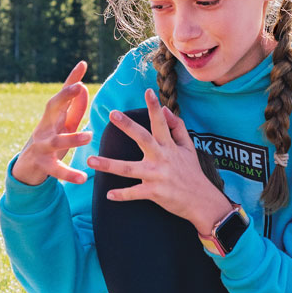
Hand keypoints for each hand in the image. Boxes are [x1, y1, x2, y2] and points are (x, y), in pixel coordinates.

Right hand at [10, 61, 91, 186]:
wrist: (26, 168)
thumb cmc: (49, 141)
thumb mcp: (62, 125)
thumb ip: (74, 108)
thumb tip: (84, 88)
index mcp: (53, 116)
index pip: (62, 95)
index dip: (72, 79)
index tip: (83, 64)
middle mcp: (45, 127)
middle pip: (52, 108)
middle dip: (64, 96)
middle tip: (78, 87)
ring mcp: (42, 146)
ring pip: (56, 140)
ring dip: (73, 138)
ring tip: (89, 136)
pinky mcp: (43, 165)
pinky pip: (57, 170)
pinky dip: (69, 174)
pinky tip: (83, 178)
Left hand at [88, 90, 233, 232]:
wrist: (201, 201)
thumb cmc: (191, 172)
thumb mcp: (188, 147)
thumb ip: (177, 127)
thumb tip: (166, 109)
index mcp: (169, 146)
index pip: (161, 122)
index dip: (155, 107)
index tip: (148, 91)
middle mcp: (162, 158)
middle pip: (142, 139)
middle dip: (127, 126)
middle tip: (112, 114)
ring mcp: (157, 176)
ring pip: (129, 169)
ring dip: (109, 165)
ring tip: (90, 160)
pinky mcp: (155, 193)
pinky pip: (134, 193)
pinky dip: (121, 195)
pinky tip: (108, 195)